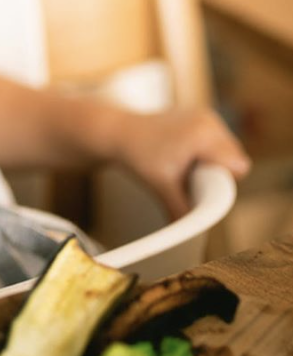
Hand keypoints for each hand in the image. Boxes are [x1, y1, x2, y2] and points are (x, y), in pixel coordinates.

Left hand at [112, 105, 250, 218]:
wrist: (119, 131)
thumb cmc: (139, 156)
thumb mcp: (161, 186)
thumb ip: (181, 210)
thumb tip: (193, 239)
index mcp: (204, 135)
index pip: (237, 166)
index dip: (225, 181)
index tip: (204, 187)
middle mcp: (209, 121)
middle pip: (235, 157)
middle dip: (220, 173)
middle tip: (193, 179)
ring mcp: (205, 116)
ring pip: (228, 148)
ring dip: (214, 161)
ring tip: (187, 166)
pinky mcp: (200, 116)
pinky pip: (217, 140)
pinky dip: (207, 150)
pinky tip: (186, 156)